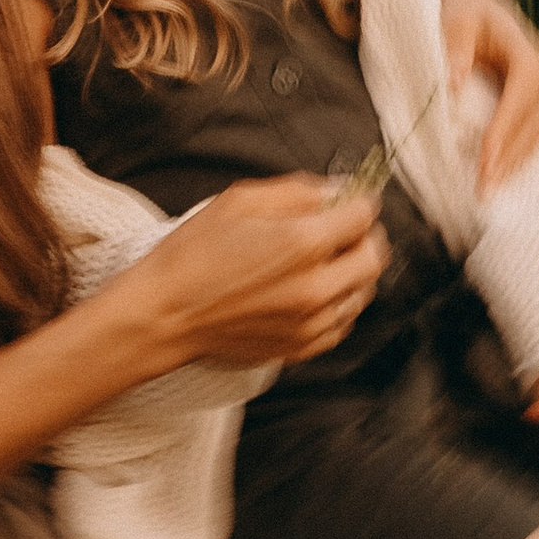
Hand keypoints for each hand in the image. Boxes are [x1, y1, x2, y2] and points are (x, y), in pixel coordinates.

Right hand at [139, 175, 384, 372]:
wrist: (164, 314)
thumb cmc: (193, 255)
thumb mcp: (238, 202)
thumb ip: (296, 192)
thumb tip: (336, 191)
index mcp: (302, 244)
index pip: (363, 218)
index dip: (359, 203)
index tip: (351, 202)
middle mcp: (315, 288)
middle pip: (374, 259)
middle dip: (364, 238)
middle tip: (343, 230)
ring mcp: (310, 323)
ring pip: (362, 294)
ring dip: (352, 273)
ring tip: (324, 262)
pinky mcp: (300, 348)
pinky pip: (342, 325)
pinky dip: (338, 305)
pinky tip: (312, 292)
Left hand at [438, 0, 538, 191]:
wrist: (475, 12)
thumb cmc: (460, 14)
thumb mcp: (453, 17)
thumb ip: (455, 43)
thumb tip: (456, 80)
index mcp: (528, 49)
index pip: (523, 90)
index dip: (507, 125)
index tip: (486, 156)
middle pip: (538, 119)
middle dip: (513, 155)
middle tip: (486, 187)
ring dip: (529, 165)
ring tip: (504, 193)